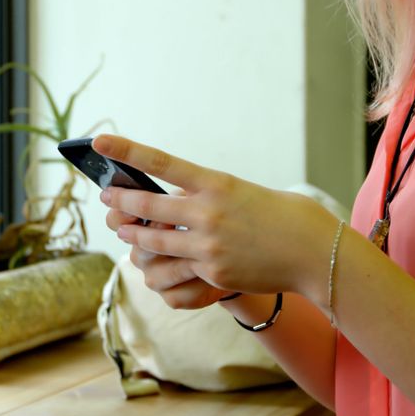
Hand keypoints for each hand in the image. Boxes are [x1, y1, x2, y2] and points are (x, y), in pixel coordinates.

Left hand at [95, 134, 340, 298]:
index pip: (161, 162)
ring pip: (152, 242)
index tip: (100, 141)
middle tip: (105, 196)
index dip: (126, 150)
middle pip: (147, 205)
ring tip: (122, 229)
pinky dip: (162, 264)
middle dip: (121, 202)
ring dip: (133, 235)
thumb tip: (175, 202)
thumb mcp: (243, 192)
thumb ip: (208, 195)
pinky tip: (154, 262)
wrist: (315, 252)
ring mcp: (208, 246)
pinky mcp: (212, 274)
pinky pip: (175, 270)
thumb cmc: (283, 215)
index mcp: (216, 183)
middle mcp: (207, 213)